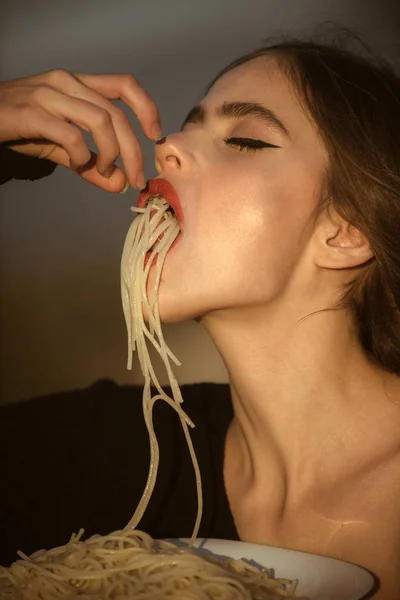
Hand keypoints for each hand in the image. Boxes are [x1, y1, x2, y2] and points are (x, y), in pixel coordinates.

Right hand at [0, 69, 161, 191]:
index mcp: (79, 84)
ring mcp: (48, 94)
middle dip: (133, 151)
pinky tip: (78, 164)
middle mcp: (67, 83)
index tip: (155, 136)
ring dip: (111, 153)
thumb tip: (122, 185)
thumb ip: (93, 165)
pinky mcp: (31, 113)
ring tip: (104, 170)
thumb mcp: (63, 147)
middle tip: (136, 179)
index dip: (147, 108)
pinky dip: (82, 156)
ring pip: (100, 120)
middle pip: (116, 114)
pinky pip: (71, 135)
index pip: (124, 85)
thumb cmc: (23, 128)